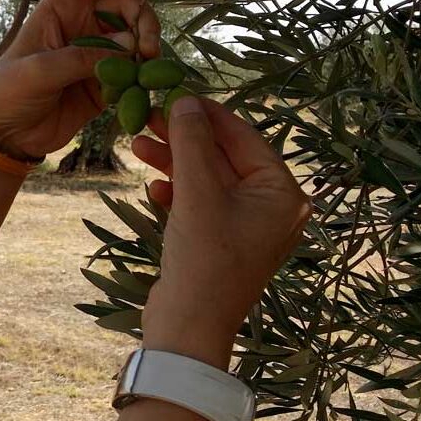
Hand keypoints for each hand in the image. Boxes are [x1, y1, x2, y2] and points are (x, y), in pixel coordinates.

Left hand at [0, 0, 161, 160]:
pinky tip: (142, 90)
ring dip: (148, 49)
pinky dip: (144, 77)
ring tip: (148, 69)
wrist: (5, 136)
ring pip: (136, 38)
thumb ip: (82, 57)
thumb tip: (131, 45)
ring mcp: (97, 55)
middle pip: (128, 5)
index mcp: (61, 8)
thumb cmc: (8, 92)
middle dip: (144, 21)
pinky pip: (135, 73)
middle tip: (147, 49)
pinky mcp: (107, 84)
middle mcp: (83, 25)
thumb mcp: (38, 71)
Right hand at [132, 98, 311, 368]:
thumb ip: (192, 143)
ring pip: (207, 178)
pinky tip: (153, 186)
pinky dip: (177, 190)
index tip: (174, 94)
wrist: (188, 326)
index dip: (207, 115)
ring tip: (137, 145)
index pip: (245, 138)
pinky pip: (200, 201)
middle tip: (147, 117)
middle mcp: (271, 207)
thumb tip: (185, 101)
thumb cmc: (204, 260)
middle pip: (224, 156)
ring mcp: (245, 225)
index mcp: (282, 194)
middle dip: (184, 138)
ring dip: (174, 161)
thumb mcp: (197, 194)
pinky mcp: (220, 239)